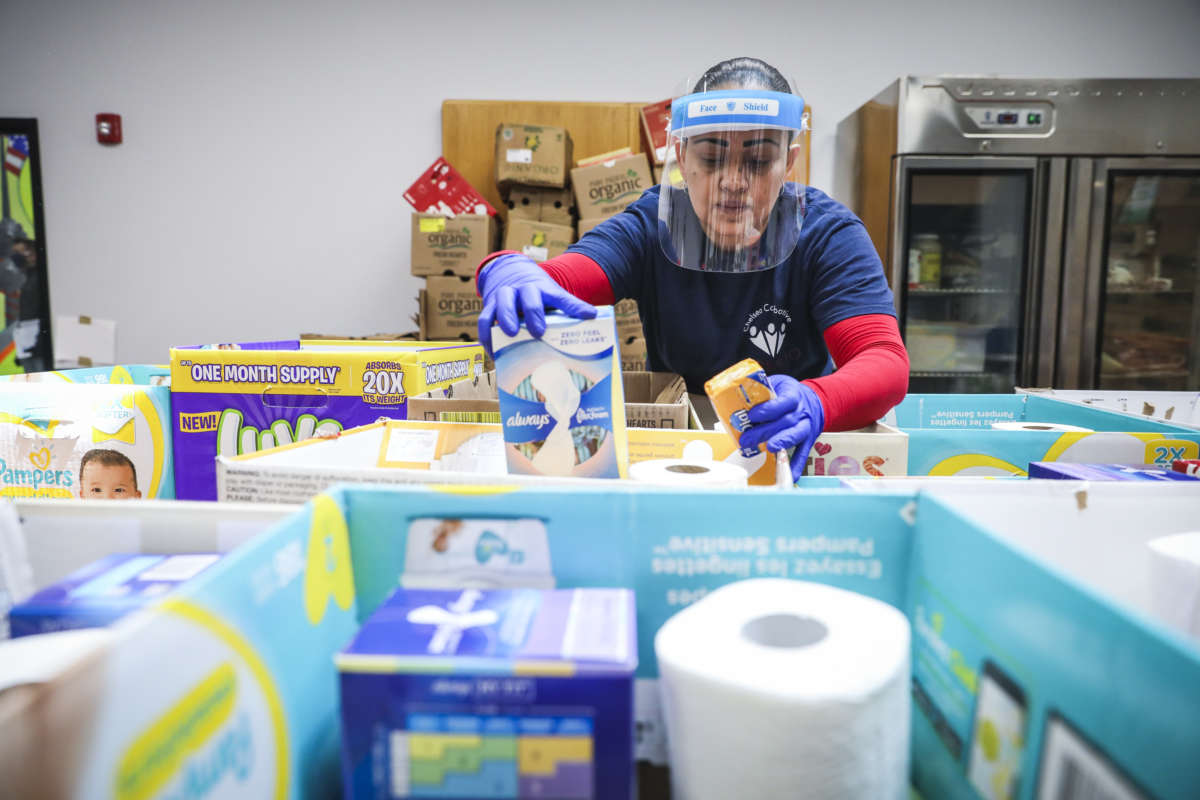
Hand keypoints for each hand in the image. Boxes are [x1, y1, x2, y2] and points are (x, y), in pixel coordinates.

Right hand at [476, 253, 596, 353]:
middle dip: (534, 313)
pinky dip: (487, 336)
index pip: (562, 297)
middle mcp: (523, 289)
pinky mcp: (490, 306)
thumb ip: (570, 307)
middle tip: (538, 331)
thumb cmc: (536, 294)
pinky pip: (485, 319)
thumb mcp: (553, 296)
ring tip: (512, 334)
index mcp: (544, 289)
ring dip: (506, 318)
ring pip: (502, 303)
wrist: (511, 273)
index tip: (588, 316)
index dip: (575, 307)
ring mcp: (504, 296)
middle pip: (529, 296)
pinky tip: (494, 352)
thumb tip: (593, 317)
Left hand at [738, 374, 824, 482]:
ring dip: (781, 443)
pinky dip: (796, 465)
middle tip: (746, 439)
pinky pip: (803, 454)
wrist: (814, 401)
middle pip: (785, 422)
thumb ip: (760, 392)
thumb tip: (732, 400)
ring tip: (767, 448)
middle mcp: (801, 412)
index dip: (767, 410)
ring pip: (795, 435)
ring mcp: (806, 427)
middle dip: (764, 431)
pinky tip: (789, 474)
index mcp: (793, 396)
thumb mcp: (776, 384)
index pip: (782, 402)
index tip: (751, 415)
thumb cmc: (789, 393)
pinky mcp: (808, 441)